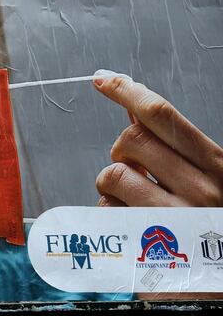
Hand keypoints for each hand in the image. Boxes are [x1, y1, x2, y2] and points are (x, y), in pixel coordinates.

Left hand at [93, 71, 222, 206]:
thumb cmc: (209, 212)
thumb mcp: (207, 173)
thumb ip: (173, 143)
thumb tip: (134, 110)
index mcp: (216, 164)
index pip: (163, 115)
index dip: (127, 92)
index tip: (104, 79)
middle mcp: (199, 188)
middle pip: (132, 138)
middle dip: (122, 150)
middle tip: (136, 168)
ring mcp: (172, 216)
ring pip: (113, 174)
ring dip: (112, 183)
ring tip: (132, 197)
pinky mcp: (144, 237)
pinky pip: (105, 207)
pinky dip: (108, 208)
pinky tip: (128, 217)